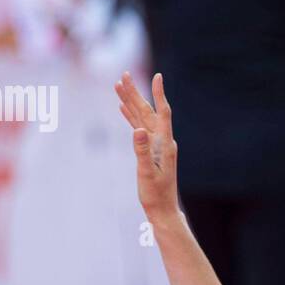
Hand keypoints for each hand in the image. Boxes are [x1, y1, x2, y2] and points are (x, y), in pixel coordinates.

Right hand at [115, 71, 178, 218]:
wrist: (162, 209)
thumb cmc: (155, 194)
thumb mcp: (147, 173)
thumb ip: (142, 151)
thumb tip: (138, 130)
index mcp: (165, 144)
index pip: (162, 113)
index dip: (159, 94)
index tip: (157, 76)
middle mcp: (162, 141)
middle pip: (148, 111)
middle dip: (136, 93)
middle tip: (123, 75)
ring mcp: (156, 145)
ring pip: (141, 117)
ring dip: (130, 102)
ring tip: (119, 86)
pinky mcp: (150, 150)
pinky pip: (139, 128)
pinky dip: (130, 117)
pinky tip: (123, 108)